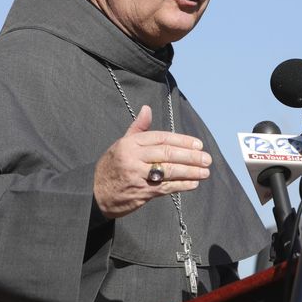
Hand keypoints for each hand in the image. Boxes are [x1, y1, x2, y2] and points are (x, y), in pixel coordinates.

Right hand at [93, 105, 211, 218]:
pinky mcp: (140, 192)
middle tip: (206, 158)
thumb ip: (138, 128)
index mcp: (130, 143)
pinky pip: (165, 188)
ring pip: (169, 171)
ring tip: (205, 172)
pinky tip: (193, 184)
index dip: (182, 141)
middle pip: (167, 154)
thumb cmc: (112, 166)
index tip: (198, 144)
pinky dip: (181, 186)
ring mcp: (137, 176)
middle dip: (190, 156)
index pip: (161, 138)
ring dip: (190, 172)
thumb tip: (147, 108)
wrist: (94, 193)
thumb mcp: (122, 144)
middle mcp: (133, 158)